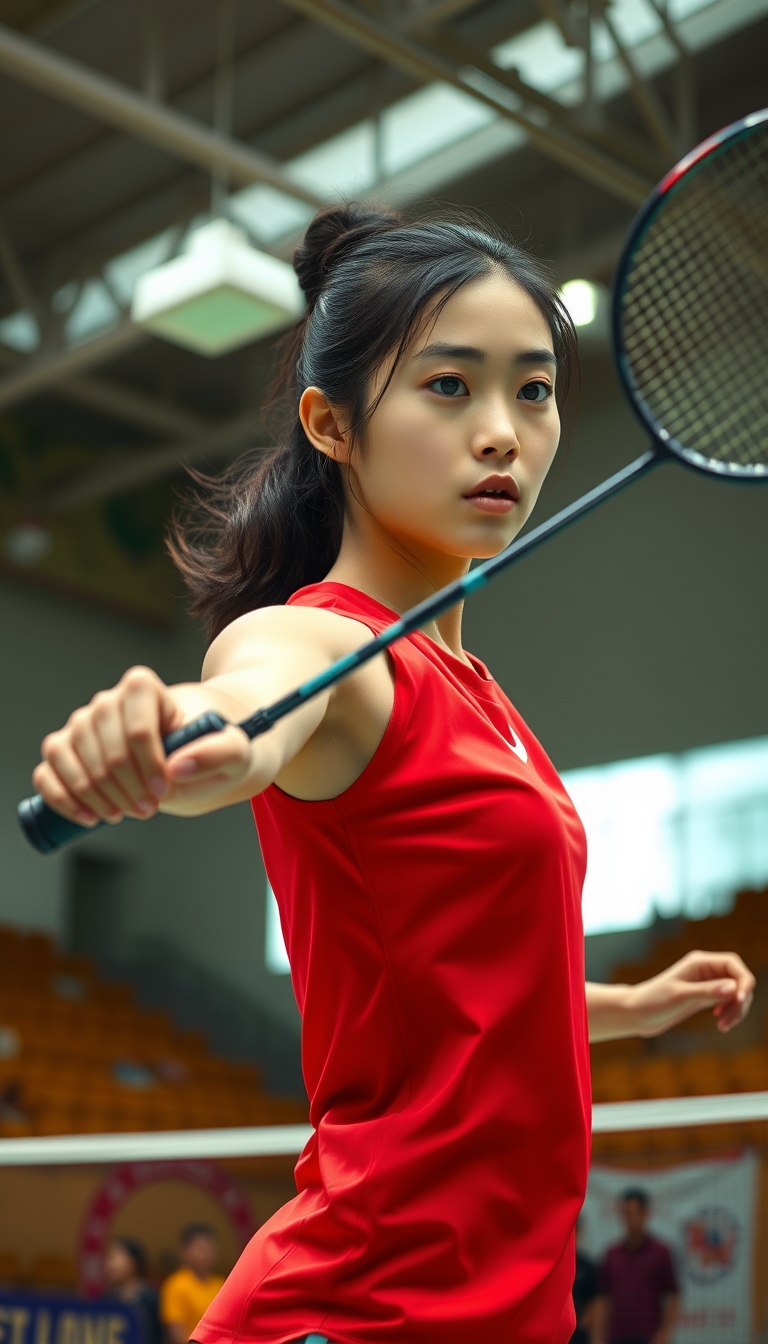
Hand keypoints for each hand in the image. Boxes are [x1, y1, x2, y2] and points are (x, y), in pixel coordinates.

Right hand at [32, 666, 252, 825]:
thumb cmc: (211, 745)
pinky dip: (62, 798)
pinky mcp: (64, 750)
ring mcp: (80, 725)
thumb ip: (221, 751)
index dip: (149, 764)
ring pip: (71, 758)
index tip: (165, 789)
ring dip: (96, 795)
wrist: (191, 750)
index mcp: (142, 687)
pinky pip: (47, 772)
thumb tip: (179, 766)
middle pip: (105, 748)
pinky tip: (89, 817)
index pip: (136, 727)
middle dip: (127, 787)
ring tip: (123, 814)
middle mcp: (106, 701)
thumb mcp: (234, 749)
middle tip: (149, 809)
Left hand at [628, 950, 754, 1036]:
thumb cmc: (653, 1001)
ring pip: (735, 993)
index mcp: (699, 962)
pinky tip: (721, 1023)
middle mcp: (705, 970)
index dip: (743, 981)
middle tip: (728, 1020)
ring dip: (736, 1010)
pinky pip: (727, 1002)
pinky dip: (730, 1013)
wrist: (637, 1013)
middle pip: (738, 980)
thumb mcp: (681, 997)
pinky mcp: (704, 997)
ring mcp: (705, 984)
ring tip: (724, 1026)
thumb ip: (707, 992)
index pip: (733, 964)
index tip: (740, 1000)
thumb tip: (733, 987)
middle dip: (740, 1000)